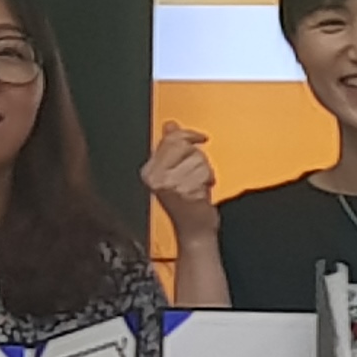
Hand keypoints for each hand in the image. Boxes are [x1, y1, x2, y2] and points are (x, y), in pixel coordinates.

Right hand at [143, 121, 219, 242]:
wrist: (195, 231)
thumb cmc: (188, 205)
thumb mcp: (177, 172)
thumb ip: (172, 147)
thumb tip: (170, 125)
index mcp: (149, 170)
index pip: (170, 139)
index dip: (188, 135)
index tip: (200, 137)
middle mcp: (154, 176)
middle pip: (185, 146)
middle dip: (197, 159)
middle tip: (198, 175)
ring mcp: (167, 184)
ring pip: (197, 160)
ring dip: (204, 173)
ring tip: (198, 187)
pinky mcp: (181, 192)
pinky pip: (202, 174)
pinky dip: (207, 183)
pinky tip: (201, 194)